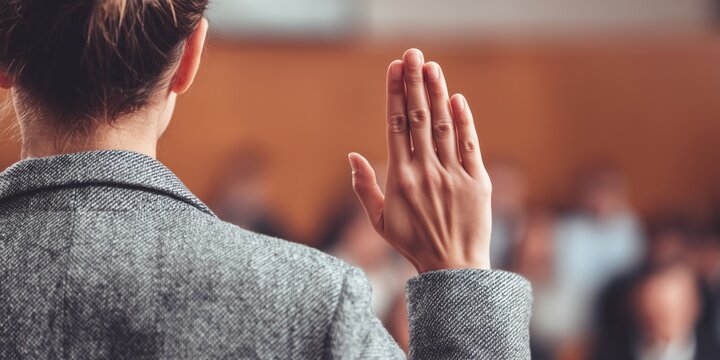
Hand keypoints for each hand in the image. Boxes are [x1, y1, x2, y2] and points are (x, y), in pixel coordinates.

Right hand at [349, 49, 491, 272]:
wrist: (452, 267)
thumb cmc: (412, 243)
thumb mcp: (379, 220)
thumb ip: (364, 187)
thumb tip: (352, 155)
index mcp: (399, 178)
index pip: (396, 126)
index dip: (395, 95)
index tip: (394, 70)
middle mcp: (425, 171)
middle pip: (419, 118)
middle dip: (414, 83)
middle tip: (412, 54)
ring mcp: (452, 175)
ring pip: (443, 126)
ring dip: (438, 93)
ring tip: (432, 67)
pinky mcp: (476, 181)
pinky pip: (469, 146)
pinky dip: (464, 121)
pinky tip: (457, 99)